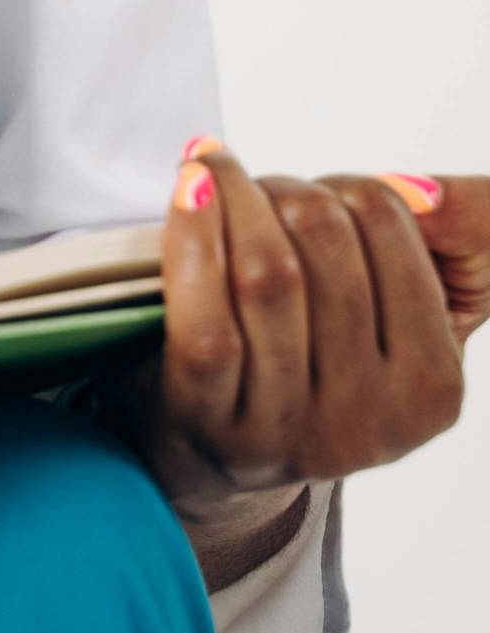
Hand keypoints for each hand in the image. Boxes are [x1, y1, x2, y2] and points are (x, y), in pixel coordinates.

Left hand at [112, 138, 472, 526]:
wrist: (212, 448)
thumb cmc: (305, 356)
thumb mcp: (392, 307)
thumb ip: (444, 239)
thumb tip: (423, 194)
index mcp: (432, 384)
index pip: (387, 223)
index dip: (338, 185)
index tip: (311, 192)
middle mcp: (370, 418)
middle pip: (322, 236)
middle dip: (278, 189)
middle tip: (248, 188)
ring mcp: (288, 427)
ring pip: (266, 272)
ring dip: (229, 200)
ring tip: (207, 184)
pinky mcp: (210, 424)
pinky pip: (207, 319)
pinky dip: (191, 237)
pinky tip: (187, 193)